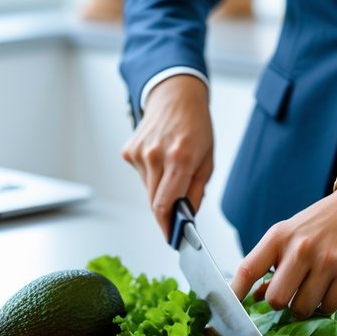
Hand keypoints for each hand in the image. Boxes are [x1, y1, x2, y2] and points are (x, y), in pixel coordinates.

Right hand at [121, 75, 213, 233]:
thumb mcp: (207, 160)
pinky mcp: (129, 151)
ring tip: (171, 170)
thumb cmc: (196, 127)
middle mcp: (156, 156)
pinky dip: (151, 175)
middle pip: (154, 202)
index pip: (165, 204)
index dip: (167, 226)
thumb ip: (196, 191)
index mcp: (180, 159)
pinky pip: (141, 176)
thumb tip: (187, 216)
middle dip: (165, 211)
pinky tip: (159, 159)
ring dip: (159, 190)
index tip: (171, 238)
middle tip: (177, 211)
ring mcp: (139, 153)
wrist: (175, 97)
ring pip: (147, 189)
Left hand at [231, 186, 336, 316]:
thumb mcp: (289, 234)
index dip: (235, 295)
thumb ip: (271, 263)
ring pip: (303, 308)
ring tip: (314, 289)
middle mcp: (300, 248)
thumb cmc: (320, 222)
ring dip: (306, 307)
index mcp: (279, 237)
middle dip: (281, 304)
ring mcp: (327, 261)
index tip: (231, 312)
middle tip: (291, 294)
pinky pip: (329, 307)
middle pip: (276, 300)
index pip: (247, 271)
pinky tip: (330, 290)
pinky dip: (326, 306)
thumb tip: (256, 297)